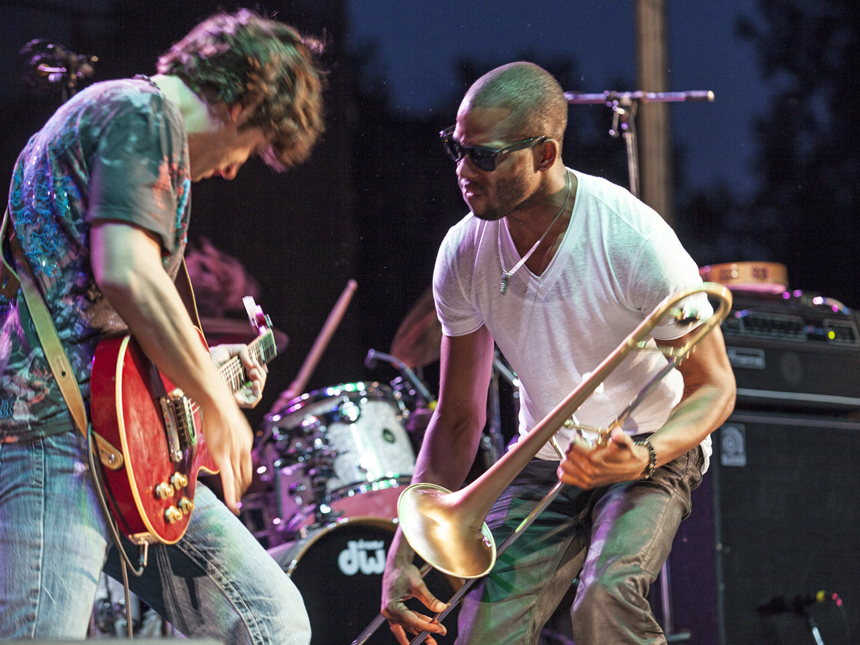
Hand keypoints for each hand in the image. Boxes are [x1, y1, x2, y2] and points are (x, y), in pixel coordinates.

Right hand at [200, 397, 253, 513]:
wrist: (218, 404)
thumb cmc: (220, 412)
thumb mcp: (230, 427)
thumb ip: (230, 439)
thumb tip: (225, 445)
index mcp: (245, 444)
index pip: (246, 467)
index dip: (244, 480)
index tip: (241, 488)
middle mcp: (243, 451)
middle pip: (244, 476)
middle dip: (241, 490)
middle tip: (238, 501)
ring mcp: (234, 454)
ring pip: (237, 481)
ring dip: (236, 494)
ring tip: (235, 506)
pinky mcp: (223, 456)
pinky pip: (228, 479)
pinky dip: (231, 494)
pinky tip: (232, 504)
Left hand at [210, 343, 267, 407]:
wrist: (199, 365)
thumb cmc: (211, 358)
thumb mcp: (228, 350)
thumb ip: (243, 351)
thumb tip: (251, 364)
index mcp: (239, 375)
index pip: (255, 377)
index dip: (260, 370)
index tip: (254, 363)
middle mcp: (238, 386)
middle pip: (258, 385)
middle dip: (260, 374)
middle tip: (253, 367)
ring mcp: (237, 394)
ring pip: (257, 394)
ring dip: (260, 382)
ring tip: (253, 373)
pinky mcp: (233, 401)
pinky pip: (251, 402)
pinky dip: (257, 392)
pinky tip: (254, 382)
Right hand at [382, 560, 447, 644]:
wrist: (395, 564)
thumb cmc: (404, 571)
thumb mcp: (418, 585)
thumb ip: (430, 599)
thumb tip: (442, 608)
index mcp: (393, 606)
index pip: (413, 621)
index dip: (428, 626)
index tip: (440, 629)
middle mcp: (388, 612)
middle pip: (410, 626)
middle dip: (425, 632)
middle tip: (441, 633)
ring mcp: (388, 613)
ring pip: (406, 626)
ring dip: (419, 631)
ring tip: (432, 638)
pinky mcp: (391, 611)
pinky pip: (402, 624)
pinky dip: (412, 627)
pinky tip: (420, 633)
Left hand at [556, 427, 648, 488]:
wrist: (634, 468)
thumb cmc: (626, 454)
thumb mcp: (626, 442)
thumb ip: (620, 437)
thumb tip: (617, 432)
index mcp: (596, 458)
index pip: (574, 445)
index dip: (575, 439)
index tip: (578, 437)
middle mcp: (590, 469)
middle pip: (568, 454)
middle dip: (572, 448)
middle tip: (579, 446)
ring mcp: (587, 478)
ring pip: (565, 464)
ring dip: (568, 458)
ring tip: (576, 455)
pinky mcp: (586, 484)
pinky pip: (565, 478)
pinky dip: (564, 472)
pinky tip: (570, 466)